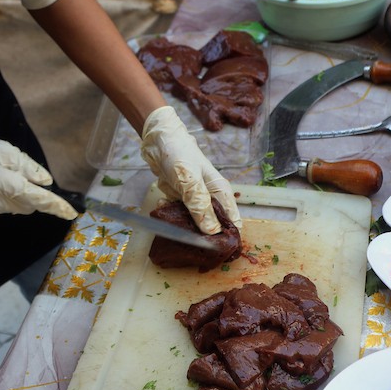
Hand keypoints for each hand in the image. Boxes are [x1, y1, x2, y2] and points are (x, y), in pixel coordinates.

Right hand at [0, 132, 77, 220]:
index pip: (34, 196)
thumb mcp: (2, 149)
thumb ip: (26, 167)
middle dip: (32, 193)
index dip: (54, 204)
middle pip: (28, 203)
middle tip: (18, 172)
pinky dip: (5, 197)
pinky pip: (4, 207)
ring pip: (16, 206)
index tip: (70, 212)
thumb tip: (46, 182)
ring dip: (18, 194)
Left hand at [139, 106, 239, 233]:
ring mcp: (195, 198)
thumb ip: (200, 206)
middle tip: (186, 238)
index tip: (213, 249)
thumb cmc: (179, 154)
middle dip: (200, 234)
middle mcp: (211, 197)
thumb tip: (212, 232)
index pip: (232, 222)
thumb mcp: (190, 181)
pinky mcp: (181, 197)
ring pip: (194, 221)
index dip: (226, 238)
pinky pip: (178, 213)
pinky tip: (162, 206)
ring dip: (181, 223)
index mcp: (221, 192)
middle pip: (213, 225)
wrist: (158, 139)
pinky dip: (170, 213)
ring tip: (170, 219)